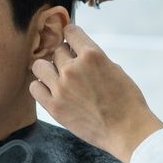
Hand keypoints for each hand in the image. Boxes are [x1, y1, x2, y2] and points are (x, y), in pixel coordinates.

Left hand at [30, 25, 162, 162]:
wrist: (127, 130)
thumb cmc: (126, 101)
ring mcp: (61, 88)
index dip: (72, 36)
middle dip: (65, 58)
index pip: (71, 32)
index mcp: (92, 55)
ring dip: (48, 69)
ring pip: (40, 66)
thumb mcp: (114, 69)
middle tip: (74, 70)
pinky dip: (41, 87)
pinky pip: (35, 87)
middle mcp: (73, 68)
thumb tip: (77, 53)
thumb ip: (93, 59)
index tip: (72, 43)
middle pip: (57, 51)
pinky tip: (51, 91)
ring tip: (58, 79)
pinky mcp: (54, 107)